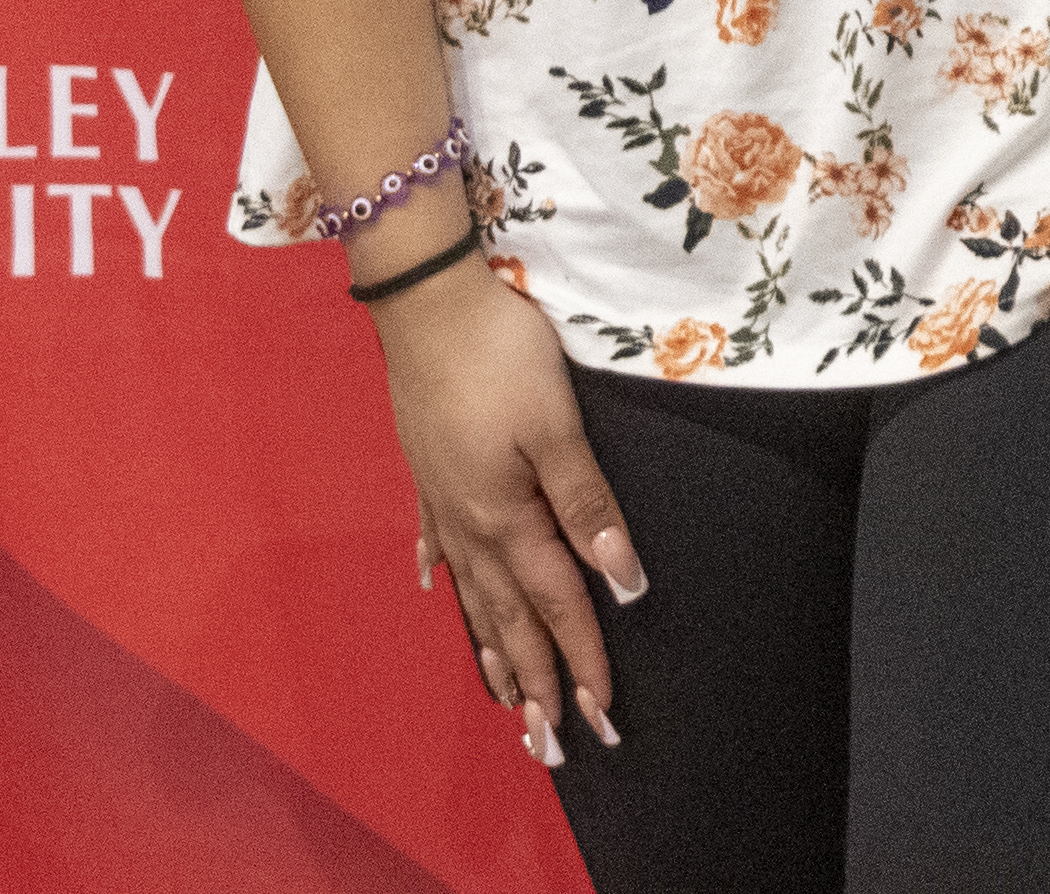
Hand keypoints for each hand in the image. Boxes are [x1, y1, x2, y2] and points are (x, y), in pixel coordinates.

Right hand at [372, 251, 643, 763]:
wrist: (427, 301)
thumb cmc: (501, 355)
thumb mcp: (558, 427)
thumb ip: (588, 504)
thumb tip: (622, 580)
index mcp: (507, 517)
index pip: (555, 606)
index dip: (583, 662)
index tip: (603, 717)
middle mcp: (470, 524)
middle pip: (509, 620)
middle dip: (537, 683)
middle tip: (552, 747)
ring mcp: (443, 501)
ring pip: (474, 594)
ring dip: (494, 650)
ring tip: (507, 700)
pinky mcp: (430, 472)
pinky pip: (439, 546)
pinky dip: (446, 578)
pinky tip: (438, 592)